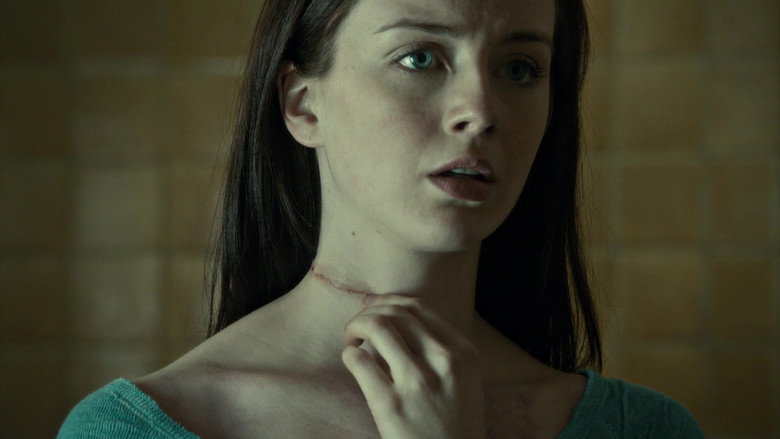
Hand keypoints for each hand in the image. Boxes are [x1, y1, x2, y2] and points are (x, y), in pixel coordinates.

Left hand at [341, 294, 486, 438]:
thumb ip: (439, 350)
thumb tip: (393, 321)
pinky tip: (351, 361)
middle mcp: (443, 362)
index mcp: (464, 354)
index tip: (375, 307)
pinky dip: (349, 354)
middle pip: (396, 313)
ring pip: (377, 327)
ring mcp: (417, 382)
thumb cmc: (455, 425)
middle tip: (358, 326)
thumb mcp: (464, 382)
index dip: (389, 302)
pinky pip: (359, 361)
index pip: (418, 307)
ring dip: (356, 326)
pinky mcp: (390, 405)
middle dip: (369, 312)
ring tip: (351, 338)